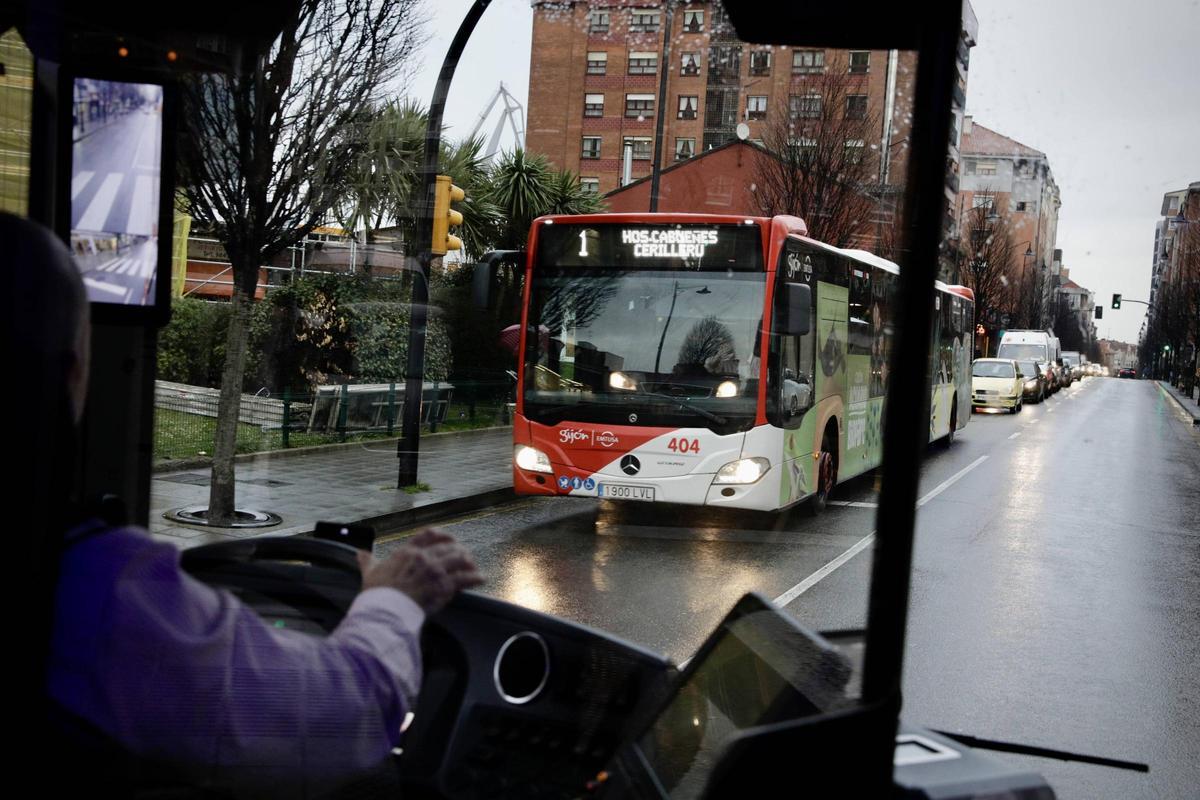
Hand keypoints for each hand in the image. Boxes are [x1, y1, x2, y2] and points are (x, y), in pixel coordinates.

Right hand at [357, 529, 483, 613]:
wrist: (384, 610)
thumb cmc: (376, 593)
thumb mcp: (370, 573)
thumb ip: (368, 561)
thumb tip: (359, 553)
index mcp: (407, 551)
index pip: (428, 535)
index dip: (441, 535)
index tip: (448, 539)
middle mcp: (424, 557)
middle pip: (448, 547)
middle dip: (458, 551)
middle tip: (464, 557)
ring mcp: (435, 570)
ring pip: (459, 559)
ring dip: (468, 562)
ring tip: (473, 566)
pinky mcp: (444, 585)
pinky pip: (465, 578)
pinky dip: (474, 577)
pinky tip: (480, 578)